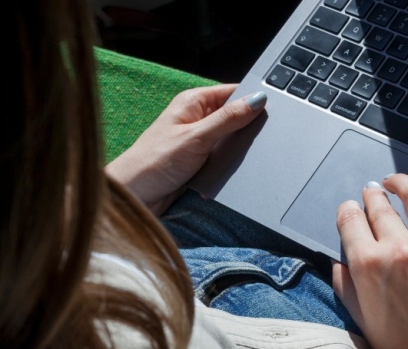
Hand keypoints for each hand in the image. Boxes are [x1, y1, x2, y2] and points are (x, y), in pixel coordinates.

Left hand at [105, 85, 266, 215]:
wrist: (137, 196)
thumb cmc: (155, 162)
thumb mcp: (197, 136)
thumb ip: (228, 118)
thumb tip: (256, 101)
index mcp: (193, 102)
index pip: (232, 92)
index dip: (252, 100)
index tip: (271, 110)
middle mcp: (196, 118)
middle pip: (234, 117)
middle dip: (246, 129)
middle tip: (257, 140)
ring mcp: (199, 140)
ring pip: (231, 140)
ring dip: (236, 151)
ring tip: (238, 159)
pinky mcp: (200, 161)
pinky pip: (224, 159)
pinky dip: (229, 165)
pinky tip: (230, 172)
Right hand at [332, 161, 407, 348]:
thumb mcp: (360, 319)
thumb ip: (345, 285)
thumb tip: (339, 260)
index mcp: (366, 265)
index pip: (350, 218)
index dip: (349, 211)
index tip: (352, 212)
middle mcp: (397, 248)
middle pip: (378, 205)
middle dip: (371, 196)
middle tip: (373, 194)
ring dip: (399, 184)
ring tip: (394, 182)